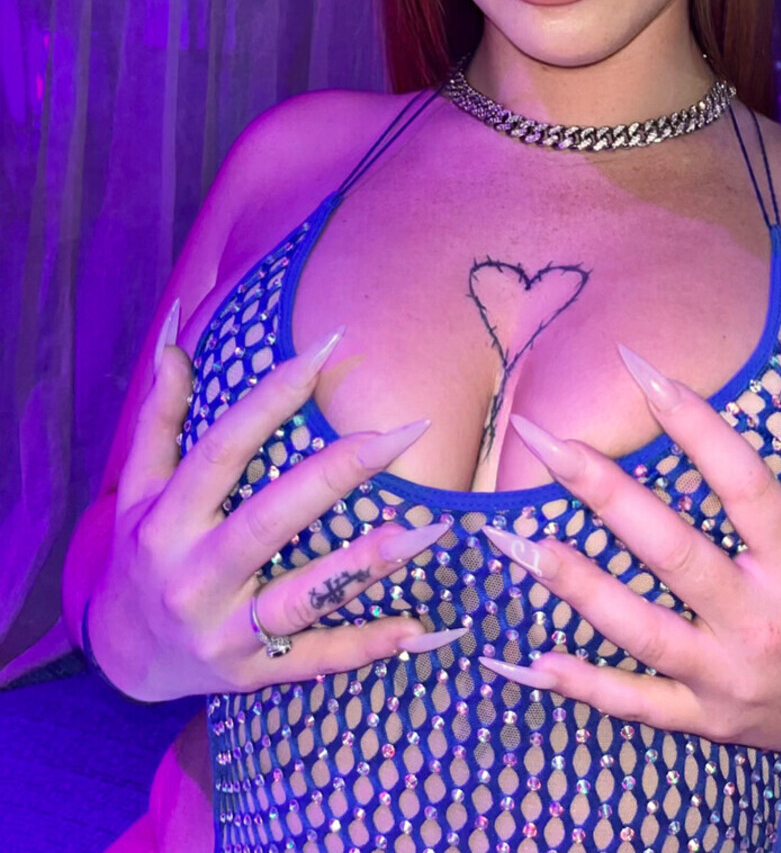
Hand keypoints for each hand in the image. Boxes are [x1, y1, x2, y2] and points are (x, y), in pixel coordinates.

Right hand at [87, 304, 463, 701]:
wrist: (118, 658)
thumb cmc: (143, 551)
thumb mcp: (139, 488)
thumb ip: (160, 415)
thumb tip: (175, 339)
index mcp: (167, 521)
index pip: (223, 450)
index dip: (272, 397)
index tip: (327, 347)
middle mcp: (193, 576)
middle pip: (271, 518)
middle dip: (339, 473)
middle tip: (404, 431)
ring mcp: (224, 631)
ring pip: (303, 596)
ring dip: (367, 565)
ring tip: (430, 530)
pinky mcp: (252, 673)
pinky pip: (317, 660)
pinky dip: (368, 647)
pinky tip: (419, 627)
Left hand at [477, 345, 780, 781]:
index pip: (744, 485)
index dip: (696, 425)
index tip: (645, 372)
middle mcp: (761, 621)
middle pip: (674, 552)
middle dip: (607, 495)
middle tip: (550, 444)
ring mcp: (728, 677)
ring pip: (641, 631)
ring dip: (578, 587)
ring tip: (520, 543)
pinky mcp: (705, 719)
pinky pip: (636, 705)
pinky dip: (585, 686)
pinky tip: (530, 659)